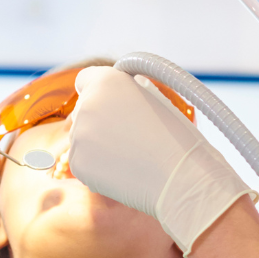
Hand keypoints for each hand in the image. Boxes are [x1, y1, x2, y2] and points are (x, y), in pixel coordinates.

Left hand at [70, 67, 255, 256]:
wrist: (181, 178)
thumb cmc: (177, 137)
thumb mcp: (156, 98)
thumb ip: (129, 90)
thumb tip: (119, 91)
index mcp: (106, 81)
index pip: (85, 79)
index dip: (97, 91)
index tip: (109, 103)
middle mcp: (87, 104)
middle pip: (83, 110)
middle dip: (100, 120)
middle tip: (129, 136)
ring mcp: (78, 135)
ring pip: (81, 137)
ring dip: (97, 144)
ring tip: (130, 155)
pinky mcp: (77, 163)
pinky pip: (81, 161)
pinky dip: (96, 167)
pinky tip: (122, 170)